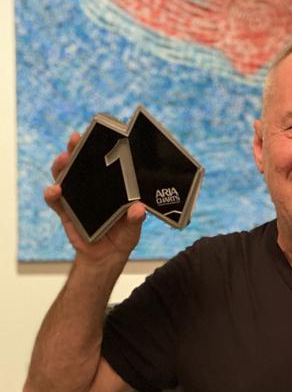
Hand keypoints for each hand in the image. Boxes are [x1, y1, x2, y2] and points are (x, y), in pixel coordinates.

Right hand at [44, 133, 145, 265]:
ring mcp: (76, 197)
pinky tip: (55, 190)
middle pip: (81, 163)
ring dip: (61, 166)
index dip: (99, 146)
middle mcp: (91, 186)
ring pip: (64, 176)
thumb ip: (135, 220)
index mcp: (110, 185)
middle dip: (76, 149)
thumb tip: (138, 209)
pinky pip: (55, 201)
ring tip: (63, 160)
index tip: (99, 134)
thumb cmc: (122, 237)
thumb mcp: (133, 228)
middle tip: (75, 140)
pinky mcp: (65, 212)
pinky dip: (52, 194)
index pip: (104, 161)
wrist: (107, 258)